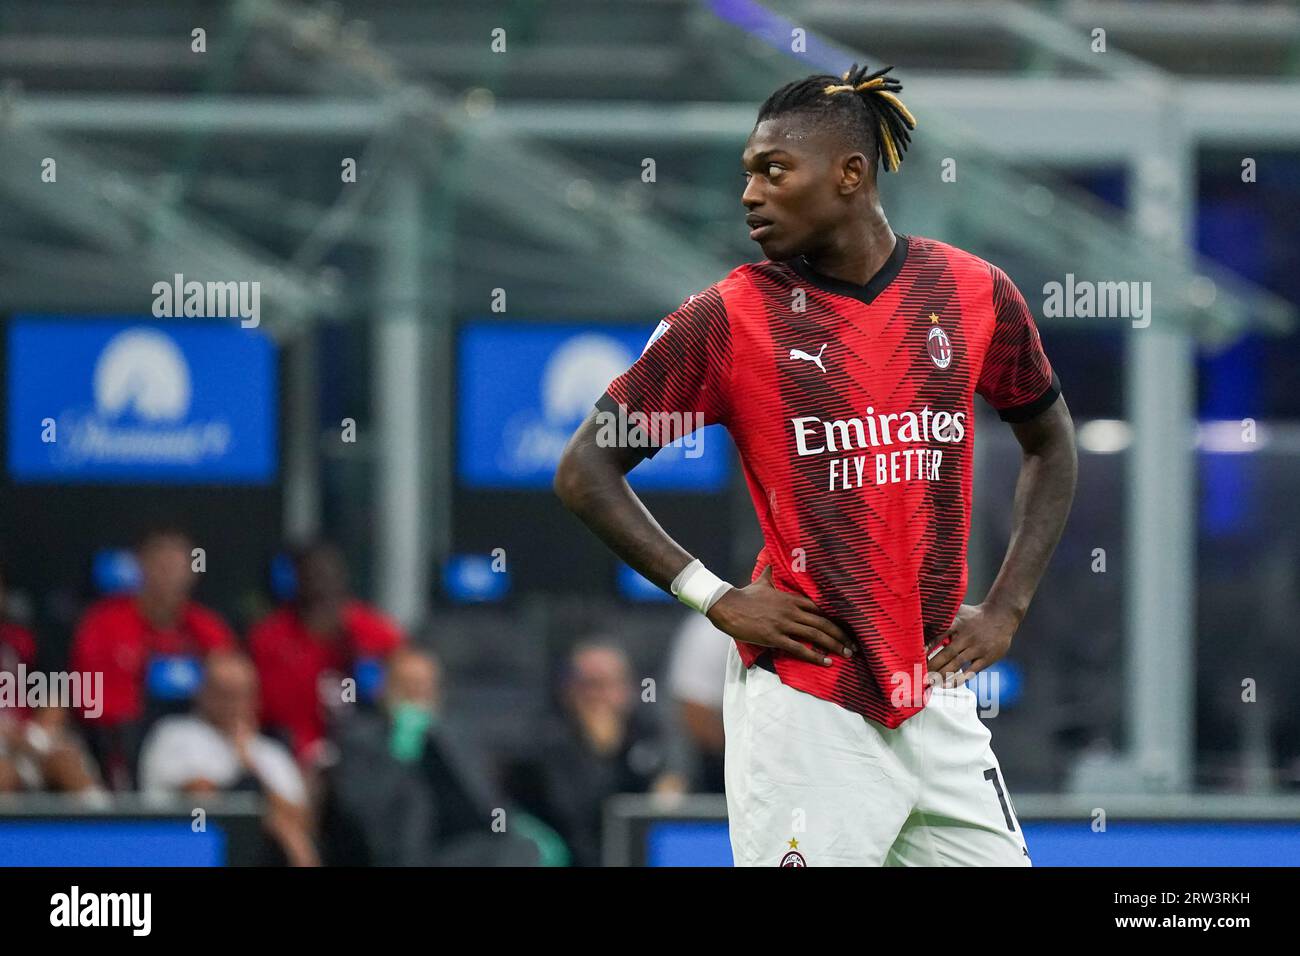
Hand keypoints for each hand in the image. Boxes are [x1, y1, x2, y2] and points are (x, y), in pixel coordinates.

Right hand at [706, 565, 852, 666]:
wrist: (727, 606)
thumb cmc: (745, 595)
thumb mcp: (762, 581)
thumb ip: (771, 573)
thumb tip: (772, 559)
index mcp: (791, 598)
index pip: (820, 608)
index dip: (836, 619)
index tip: (848, 627)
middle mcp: (792, 611)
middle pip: (823, 623)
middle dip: (840, 635)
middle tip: (853, 646)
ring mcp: (784, 624)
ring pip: (815, 635)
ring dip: (833, 646)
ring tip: (846, 654)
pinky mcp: (775, 637)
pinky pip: (799, 648)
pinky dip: (815, 656)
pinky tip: (826, 662)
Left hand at [925, 602, 1018, 687]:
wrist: (1002, 616)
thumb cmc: (975, 615)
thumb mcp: (958, 610)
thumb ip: (942, 617)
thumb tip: (920, 616)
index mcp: (957, 624)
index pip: (939, 636)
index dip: (926, 646)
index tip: (915, 656)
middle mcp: (966, 637)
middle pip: (946, 653)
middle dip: (931, 665)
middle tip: (918, 674)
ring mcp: (977, 648)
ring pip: (956, 664)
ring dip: (941, 674)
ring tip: (929, 682)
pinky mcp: (986, 658)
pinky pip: (971, 672)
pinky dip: (958, 679)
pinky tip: (946, 685)